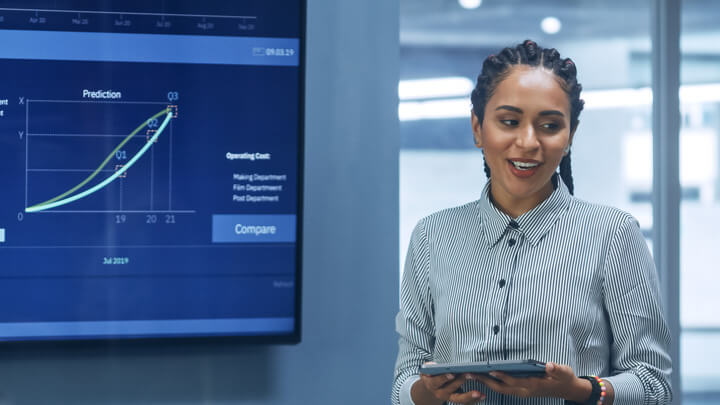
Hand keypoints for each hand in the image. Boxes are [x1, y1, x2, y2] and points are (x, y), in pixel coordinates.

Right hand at [416, 362, 486, 404]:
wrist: (431, 389)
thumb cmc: (431, 376)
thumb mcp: (426, 370)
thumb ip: (428, 367)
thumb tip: (432, 365)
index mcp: (432, 385)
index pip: (437, 381)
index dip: (444, 378)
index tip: (451, 374)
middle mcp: (440, 393)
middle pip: (451, 388)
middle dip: (461, 381)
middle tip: (470, 375)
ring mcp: (449, 398)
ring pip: (460, 399)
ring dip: (470, 396)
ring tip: (480, 393)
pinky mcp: (457, 400)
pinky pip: (466, 402)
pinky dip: (475, 400)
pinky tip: (483, 396)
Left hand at [472, 362, 587, 400]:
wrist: (568, 389)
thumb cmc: (564, 378)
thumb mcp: (564, 372)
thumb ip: (556, 369)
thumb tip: (549, 365)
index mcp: (533, 385)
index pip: (514, 381)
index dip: (502, 376)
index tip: (490, 370)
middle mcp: (525, 391)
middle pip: (502, 388)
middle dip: (486, 382)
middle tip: (471, 374)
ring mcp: (523, 392)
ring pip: (501, 390)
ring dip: (487, 383)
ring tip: (473, 375)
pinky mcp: (521, 391)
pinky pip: (504, 389)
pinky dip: (493, 384)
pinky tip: (485, 378)